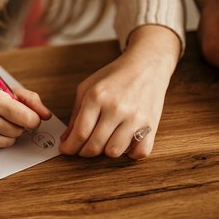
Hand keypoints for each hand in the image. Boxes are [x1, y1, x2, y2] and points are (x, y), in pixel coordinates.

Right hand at [0, 77, 51, 151]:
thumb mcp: (1, 86)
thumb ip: (27, 99)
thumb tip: (46, 116)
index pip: (27, 119)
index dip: (33, 118)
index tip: (29, 115)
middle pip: (19, 131)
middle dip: (18, 123)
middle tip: (4, 113)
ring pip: (10, 141)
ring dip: (8, 132)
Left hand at [60, 25, 180, 158]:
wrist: (147, 65)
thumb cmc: (115, 77)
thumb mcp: (88, 88)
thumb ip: (75, 114)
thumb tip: (66, 140)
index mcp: (97, 97)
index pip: (80, 133)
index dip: (70, 147)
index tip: (66, 150)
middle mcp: (116, 108)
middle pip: (95, 146)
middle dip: (84, 152)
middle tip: (83, 148)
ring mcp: (135, 118)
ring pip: (114, 152)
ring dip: (106, 152)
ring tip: (105, 141)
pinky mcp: (152, 124)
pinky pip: (140, 152)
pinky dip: (131, 153)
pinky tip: (125, 142)